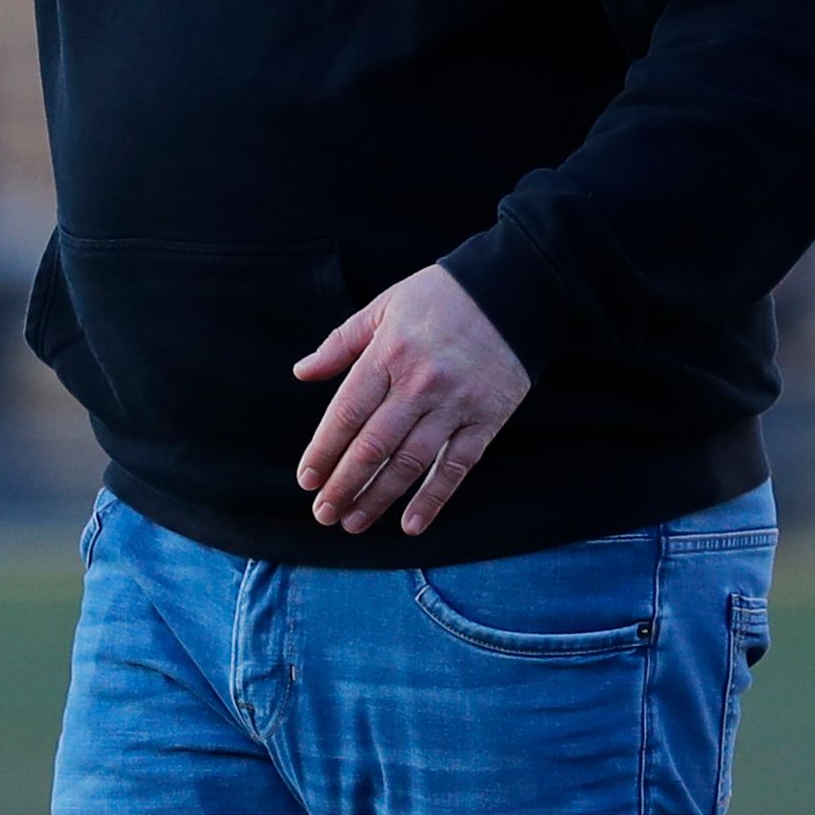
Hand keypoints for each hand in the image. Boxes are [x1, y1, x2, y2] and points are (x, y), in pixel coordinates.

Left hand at [292, 265, 530, 536]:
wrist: (512, 290)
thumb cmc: (439, 297)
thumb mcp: (384, 307)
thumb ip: (341, 343)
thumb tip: (302, 372)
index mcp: (387, 354)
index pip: (347, 414)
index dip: (324, 451)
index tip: (307, 479)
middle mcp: (418, 384)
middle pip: (373, 446)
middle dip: (344, 485)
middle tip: (323, 514)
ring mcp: (454, 404)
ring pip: (410, 463)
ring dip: (379, 498)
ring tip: (354, 522)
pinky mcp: (486, 419)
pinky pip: (456, 467)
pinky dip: (433, 499)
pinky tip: (411, 524)